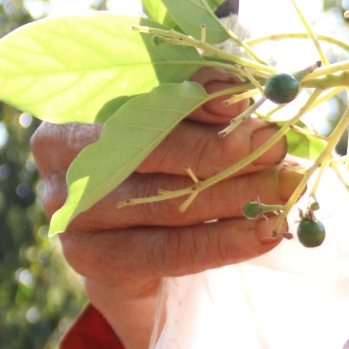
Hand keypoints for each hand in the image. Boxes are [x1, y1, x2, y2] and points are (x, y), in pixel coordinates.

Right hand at [31, 70, 302, 348]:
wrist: (131, 242)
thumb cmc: (159, 161)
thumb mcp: (174, 121)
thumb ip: (198, 100)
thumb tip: (240, 90)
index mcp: (74, 104)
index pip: (137, 97)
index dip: (193, 98)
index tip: (246, 99)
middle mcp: (63, 155)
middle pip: (150, 150)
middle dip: (223, 150)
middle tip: (277, 148)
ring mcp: (70, 211)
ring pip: (164, 203)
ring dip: (235, 197)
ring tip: (284, 191)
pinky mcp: (91, 258)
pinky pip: (168, 251)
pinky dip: (224, 242)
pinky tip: (264, 232)